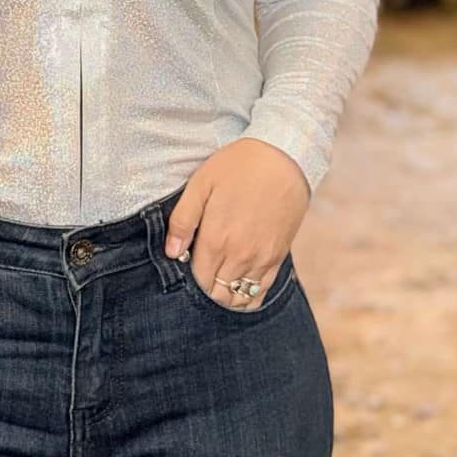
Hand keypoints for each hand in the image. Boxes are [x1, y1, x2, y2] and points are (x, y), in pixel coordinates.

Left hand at [163, 140, 308, 307]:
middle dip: (205, 290)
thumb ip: (183, 221)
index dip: (188, 280)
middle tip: (201, 273)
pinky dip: (248, 297)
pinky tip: (238, 287)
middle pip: (217, 295)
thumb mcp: (200, 184)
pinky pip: (261, 292)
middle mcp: (240, 256)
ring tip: (217, 281)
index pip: (197, 281)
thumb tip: (171, 253)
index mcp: (216, 239)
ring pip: (239, 299)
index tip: (187, 266)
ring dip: (225, 296)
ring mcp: (262, 259)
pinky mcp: (278, 257)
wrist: (285, 156)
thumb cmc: (238, 166)